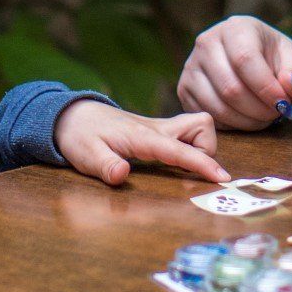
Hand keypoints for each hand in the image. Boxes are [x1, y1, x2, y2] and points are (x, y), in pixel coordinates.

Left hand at [54, 101, 230, 185]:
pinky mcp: (158, 131)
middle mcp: (157, 129)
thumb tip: (121, 175)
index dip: (201, 163)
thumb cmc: (79, 136)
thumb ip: (105, 166)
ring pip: (197, 126)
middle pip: (201, 126)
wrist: (71, 115)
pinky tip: (177, 160)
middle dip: (207, 149)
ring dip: (201, 145)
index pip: (179, 149)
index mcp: (142, 137)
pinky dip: (192, 145)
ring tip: (185, 167)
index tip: (221, 177)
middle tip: (194, 172)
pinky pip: (187, 133)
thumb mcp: (85, 155)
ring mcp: (159, 128)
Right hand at [177, 16, 291, 129]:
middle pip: (230, 87)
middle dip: (258, 109)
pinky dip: (231, 125)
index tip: (283, 103)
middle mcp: (206, 42)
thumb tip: (290, 86)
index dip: (265, 87)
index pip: (244, 59)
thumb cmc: (278, 61)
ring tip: (265, 117)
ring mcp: (191, 66)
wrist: (260, 64)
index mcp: (235, 27)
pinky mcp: (185, 89)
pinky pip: (207, 115)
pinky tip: (247, 118)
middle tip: (277, 114)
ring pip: (218, 106)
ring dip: (247, 120)